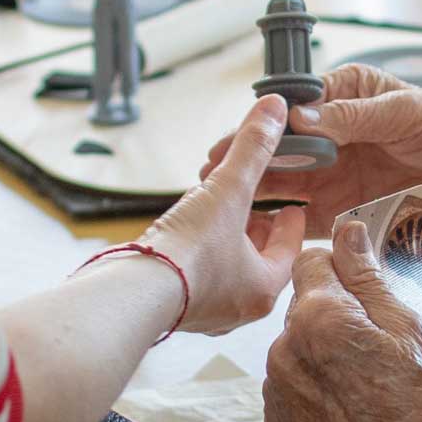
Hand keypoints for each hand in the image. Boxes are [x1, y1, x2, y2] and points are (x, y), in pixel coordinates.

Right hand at [135, 95, 306, 334]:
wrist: (131, 292)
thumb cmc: (188, 251)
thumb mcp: (228, 190)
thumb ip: (253, 148)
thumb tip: (275, 108)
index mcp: (264, 289)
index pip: (290, 250)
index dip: (290, 221)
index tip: (290, 204)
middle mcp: (239, 309)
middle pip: (260, 261)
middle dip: (256, 228)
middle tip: (254, 203)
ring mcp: (206, 313)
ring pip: (228, 270)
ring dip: (226, 239)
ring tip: (219, 212)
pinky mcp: (176, 309)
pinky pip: (199, 277)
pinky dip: (200, 253)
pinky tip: (187, 232)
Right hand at [201, 64, 421, 235]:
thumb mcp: (419, 111)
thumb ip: (360, 116)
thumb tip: (307, 117)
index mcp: (356, 96)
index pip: (302, 104)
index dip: (269, 119)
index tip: (243, 132)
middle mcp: (345, 136)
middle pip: (287, 147)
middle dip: (249, 157)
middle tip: (213, 170)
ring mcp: (348, 177)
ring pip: (291, 184)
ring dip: (258, 193)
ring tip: (224, 202)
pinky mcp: (358, 215)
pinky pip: (313, 221)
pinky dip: (286, 226)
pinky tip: (261, 231)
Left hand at [264, 222, 421, 421]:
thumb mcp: (409, 327)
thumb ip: (368, 275)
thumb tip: (347, 230)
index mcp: (319, 318)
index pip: (311, 260)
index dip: (343, 270)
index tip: (366, 290)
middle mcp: (285, 350)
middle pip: (304, 303)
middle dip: (335, 311)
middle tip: (378, 343)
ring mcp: (276, 389)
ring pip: (296, 342)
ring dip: (323, 348)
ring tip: (367, 377)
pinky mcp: (277, 420)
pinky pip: (290, 380)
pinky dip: (314, 383)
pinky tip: (350, 400)